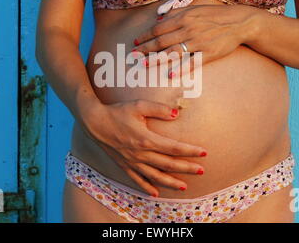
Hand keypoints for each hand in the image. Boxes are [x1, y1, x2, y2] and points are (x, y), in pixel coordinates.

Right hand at [82, 99, 206, 196]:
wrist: (94, 122)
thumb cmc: (117, 111)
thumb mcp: (139, 105)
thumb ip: (159, 108)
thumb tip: (176, 113)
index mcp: (146, 139)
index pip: (174, 148)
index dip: (190, 151)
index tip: (204, 152)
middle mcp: (140, 154)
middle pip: (168, 164)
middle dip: (187, 168)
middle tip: (202, 171)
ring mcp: (132, 161)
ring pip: (155, 176)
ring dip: (171, 182)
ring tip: (184, 187)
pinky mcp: (124, 165)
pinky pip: (137, 179)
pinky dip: (147, 187)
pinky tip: (155, 193)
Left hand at [133, 4, 259, 75]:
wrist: (239, 22)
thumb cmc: (214, 15)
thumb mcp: (194, 9)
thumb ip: (175, 12)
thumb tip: (158, 18)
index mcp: (184, 18)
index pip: (159, 28)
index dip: (145, 35)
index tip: (136, 42)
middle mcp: (189, 29)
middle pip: (162, 41)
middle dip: (145, 49)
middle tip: (134, 56)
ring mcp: (198, 42)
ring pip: (173, 52)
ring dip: (157, 59)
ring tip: (144, 65)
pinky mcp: (209, 54)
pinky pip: (191, 63)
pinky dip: (180, 69)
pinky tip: (169, 75)